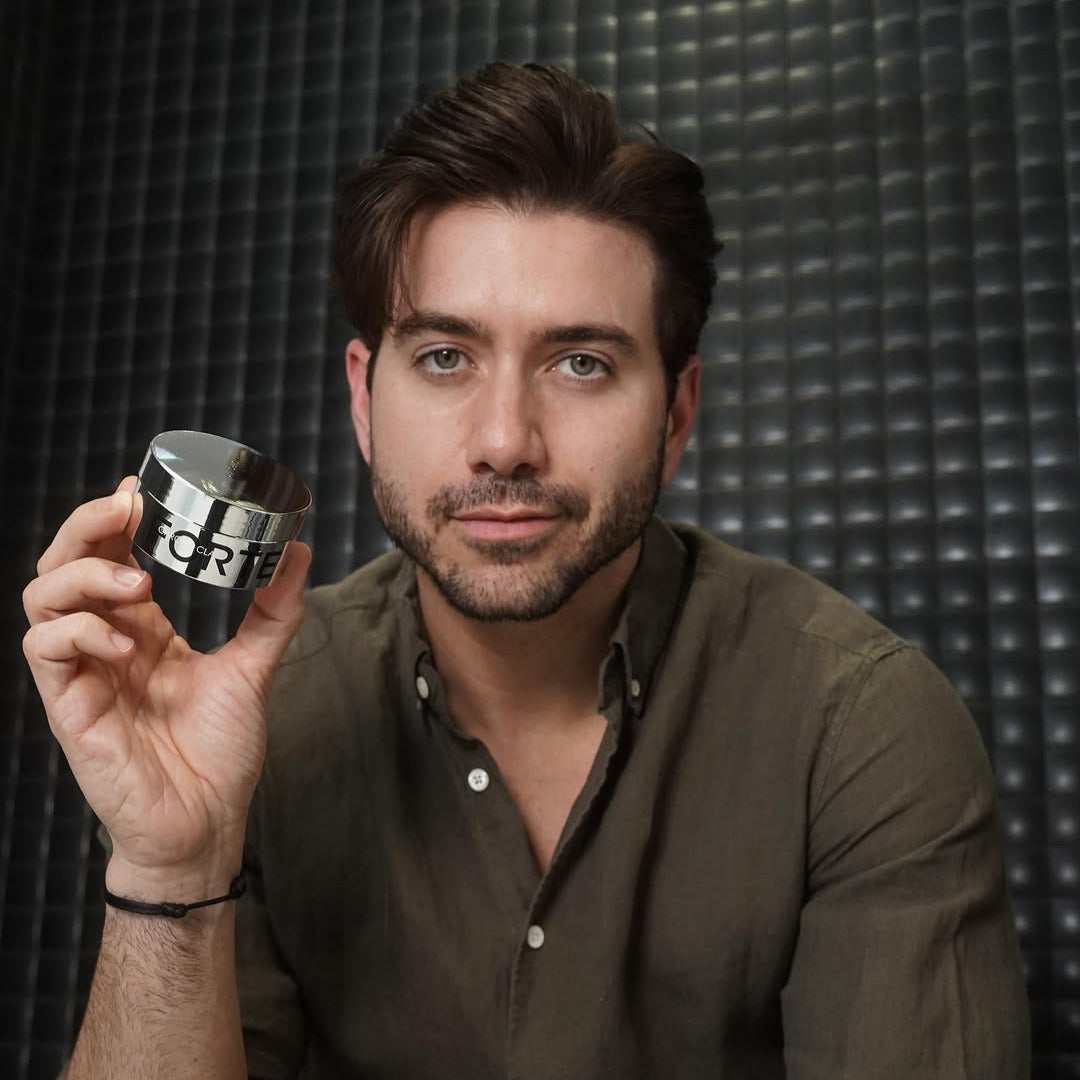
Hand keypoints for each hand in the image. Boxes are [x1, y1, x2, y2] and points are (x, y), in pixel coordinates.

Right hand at [22, 477, 311, 899]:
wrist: (205, 821)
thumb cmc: (218, 751)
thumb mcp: (253, 668)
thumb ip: (274, 611)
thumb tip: (299, 548)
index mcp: (142, 629)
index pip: (111, 557)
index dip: (115, 519)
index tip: (141, 488)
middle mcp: (106, 642)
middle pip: (65, 564)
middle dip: (88, 526)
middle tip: (127, 508)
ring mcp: (83, 672)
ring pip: (43, 597)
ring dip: (85, 575)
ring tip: (139, 584)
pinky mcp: (69, 706)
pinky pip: (46, 649)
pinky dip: (79, 632)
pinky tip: (125, 642)